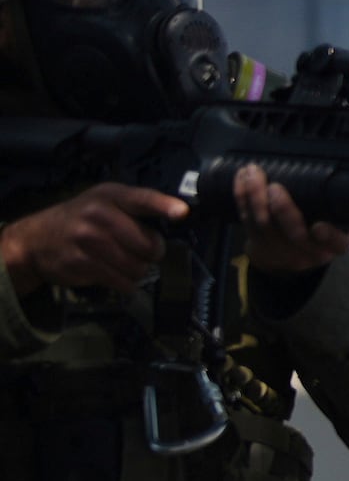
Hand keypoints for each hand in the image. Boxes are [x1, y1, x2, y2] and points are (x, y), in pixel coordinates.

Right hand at [1, 181, 183, 292]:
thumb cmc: (80, 220)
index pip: (141, 199)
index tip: (182, 212)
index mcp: (109, 196)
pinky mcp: (82, 263)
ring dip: (135, 271)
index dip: (163, 206)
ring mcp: (88, 239)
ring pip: (138, 268)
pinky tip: (109, 273)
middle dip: (149, 254)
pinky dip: (123, 284)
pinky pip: (123, 283)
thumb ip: (135, 209)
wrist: (35, 239)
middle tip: (135, 251)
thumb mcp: (103, 203)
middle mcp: (98, 214)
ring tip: (118, 262)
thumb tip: (178, 219)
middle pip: (149, 246)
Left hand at [233, 164, 348, 279]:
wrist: (289, 255)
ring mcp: (280, 249)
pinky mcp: (257, 240)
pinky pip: (246, 218)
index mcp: (334, 244)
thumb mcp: (339, 223)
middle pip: (296, 236)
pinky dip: (242, 196)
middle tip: (276, 188)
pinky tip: (241, 177)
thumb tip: (335, 176)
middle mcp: (309, 251)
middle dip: (284, 211)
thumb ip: (337, 205)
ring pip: (265, 225)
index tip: (319, 226)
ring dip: (256, 197)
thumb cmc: (319, 228)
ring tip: (253, 173)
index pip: (337, 243)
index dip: (329, 236)